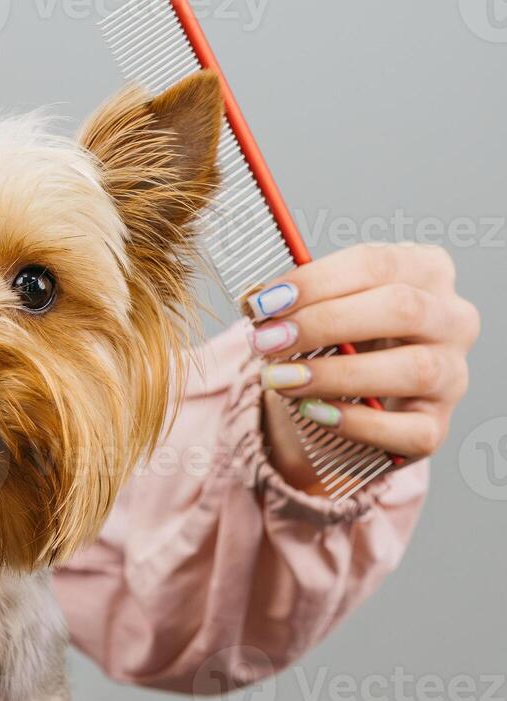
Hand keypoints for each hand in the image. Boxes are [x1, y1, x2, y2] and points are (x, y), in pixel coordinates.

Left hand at [247, 243, 479, 494]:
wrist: (348, 397)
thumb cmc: (336, 339)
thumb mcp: (320, 308)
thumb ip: (295, 300)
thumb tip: (255, 300)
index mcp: (426, 271)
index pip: (377, 264)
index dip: (315, 282)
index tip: (263, 303)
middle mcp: (452, 319)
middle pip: (401, 309)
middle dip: (324, 324)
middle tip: (267, 341)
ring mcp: (452, 376)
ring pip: (413, 369)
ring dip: (334, 374)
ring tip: (278, 379)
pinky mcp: (435, 426)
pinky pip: (407, 429)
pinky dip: (356, 422)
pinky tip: (312, 412)